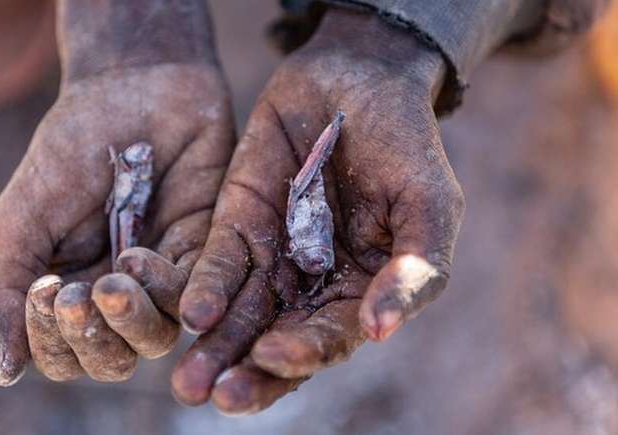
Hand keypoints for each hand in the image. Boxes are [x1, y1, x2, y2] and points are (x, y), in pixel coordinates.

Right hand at [0, 0, 233, 385]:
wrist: (132, 86)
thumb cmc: (70, 149)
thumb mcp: (21, 218)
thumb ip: (5, 291)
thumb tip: (3, 374)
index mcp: (69, 290)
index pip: (61, 355)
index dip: (50, 342)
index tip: (42, 293)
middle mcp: (118, 295)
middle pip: (111, 359)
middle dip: (90, 340)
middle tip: (75, 297)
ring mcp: (162, 277)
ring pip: (154, 340)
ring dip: (129, 322)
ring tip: (112, 283)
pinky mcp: (204, 253)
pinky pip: (192, 297)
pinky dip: (164, 289)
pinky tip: (139, 256)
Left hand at [170, 8, 463, 412]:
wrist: (358, 78)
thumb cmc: (406, 144)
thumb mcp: (428, 205)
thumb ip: (414, 269)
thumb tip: (381, 332)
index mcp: (361, 292)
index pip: (330, 338)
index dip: (305, 352)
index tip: (276, 356)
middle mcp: (312, 286)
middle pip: (276, 341)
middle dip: (249, 372)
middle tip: (220, 395)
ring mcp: (272, 256)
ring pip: (239, 314)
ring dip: (215, 348)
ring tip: (189, 381)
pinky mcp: (237, 224)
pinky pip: (218, 262)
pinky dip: (205, 287)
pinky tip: (192, 311)